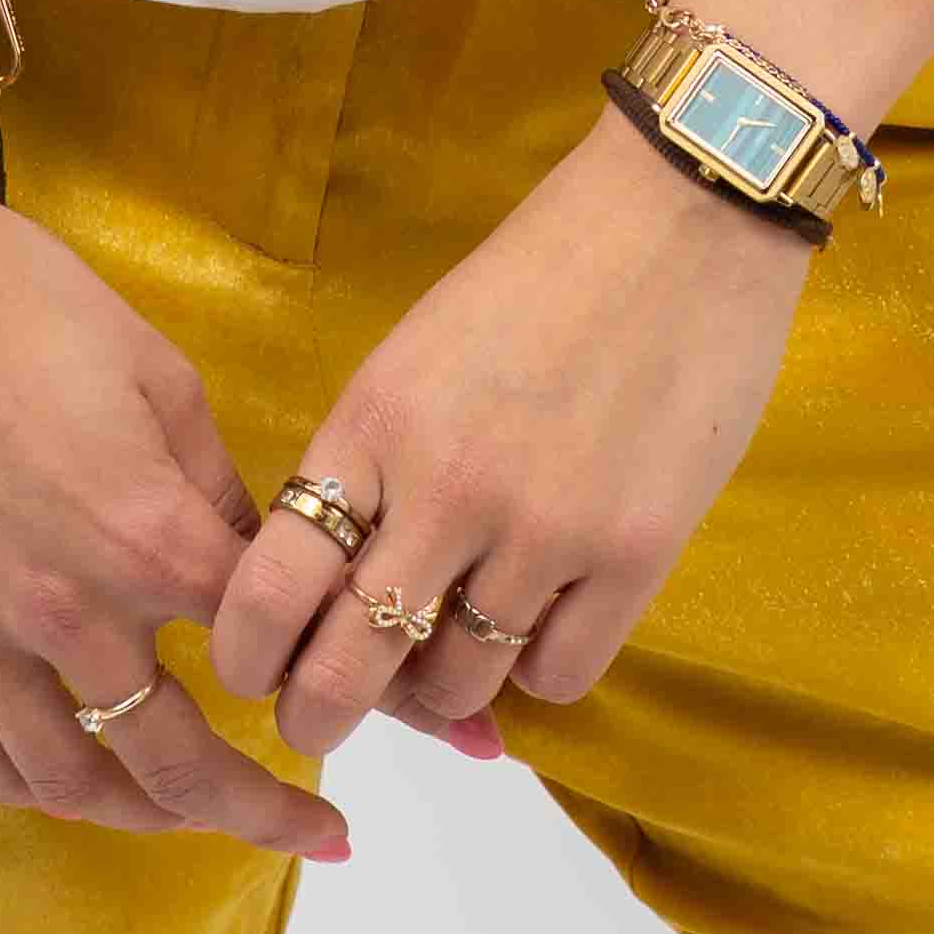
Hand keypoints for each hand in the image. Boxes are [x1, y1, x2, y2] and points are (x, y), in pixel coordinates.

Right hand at [0, 133, 357, 867]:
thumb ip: (212, 486)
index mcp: (146, 532)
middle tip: (314, 832)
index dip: (320, 679)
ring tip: (190, 816)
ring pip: (68, 780)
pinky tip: (65, 784)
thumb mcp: (157, 374)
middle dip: (259, 809)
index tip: (356, 706)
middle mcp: (64, 607)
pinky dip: (24, 783)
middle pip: (175, 756)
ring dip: (144, 815)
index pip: (261, 647)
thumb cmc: (22, 301)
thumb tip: (252, 559)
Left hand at [207, 102, 818, 751]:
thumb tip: (341, 588)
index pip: (270, 581)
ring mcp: (544, 529)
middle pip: (345, 669)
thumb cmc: (546, 272)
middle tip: (319, 719)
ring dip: (443, 684)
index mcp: (376, 420)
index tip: (252, 668)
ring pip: (454, 687)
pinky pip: (555, 678)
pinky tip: (548, 608)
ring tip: (459, 635)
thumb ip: (377, 464)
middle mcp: (447, 486)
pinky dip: (539, 662)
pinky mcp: (635, 554)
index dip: (246, 650)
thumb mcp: (422, 354)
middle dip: (317, 714)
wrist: (687, 214)